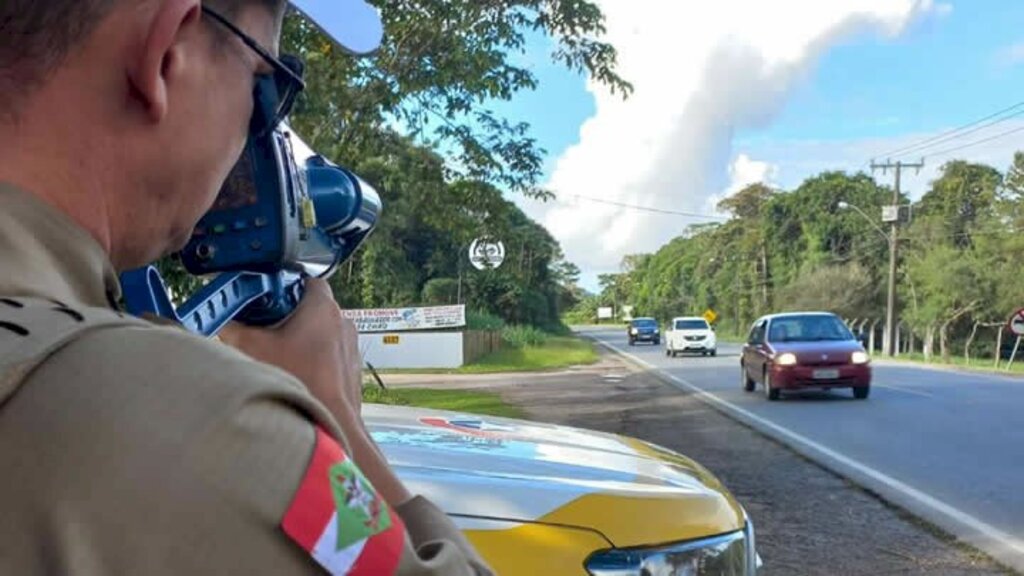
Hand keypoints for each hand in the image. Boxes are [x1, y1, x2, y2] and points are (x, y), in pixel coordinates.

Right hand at [219, 278, 361, 419]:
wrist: (330, 425)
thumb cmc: (300, 383)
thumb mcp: (253, 348)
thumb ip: (234, 328)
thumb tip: (223, 322)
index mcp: (323, 308)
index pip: (305, 281)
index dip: (284, 287)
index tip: (266, 298)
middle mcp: (342, 323)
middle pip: (311, 309)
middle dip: (288, 318)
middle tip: (265, 332)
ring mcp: (350, 348)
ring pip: (321, 336)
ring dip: (301, 343)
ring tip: (279, 360)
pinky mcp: (351, 371)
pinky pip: (330, 359)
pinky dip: (315, 364)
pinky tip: (296, 378)